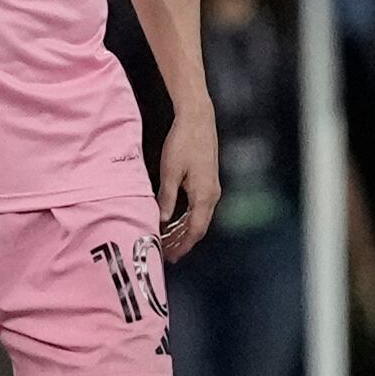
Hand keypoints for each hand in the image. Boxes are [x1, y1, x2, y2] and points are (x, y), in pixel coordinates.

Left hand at [155, 99, 220, 259]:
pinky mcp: (208, 181)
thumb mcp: (170, 172)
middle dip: (183, 242)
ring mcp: (212, 188)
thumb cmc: (183, 142)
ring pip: (198, 217)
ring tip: (168, 241)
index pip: (195, 230)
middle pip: (198, 227)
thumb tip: (162, 221)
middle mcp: (212, 195)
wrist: (198, 119)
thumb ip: (166, 198)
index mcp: (204, 195)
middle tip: (167, 254)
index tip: (171, 256)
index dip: (183, 245)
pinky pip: (198, 207)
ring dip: (184, 230)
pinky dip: (187, 217)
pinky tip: (174, 221)